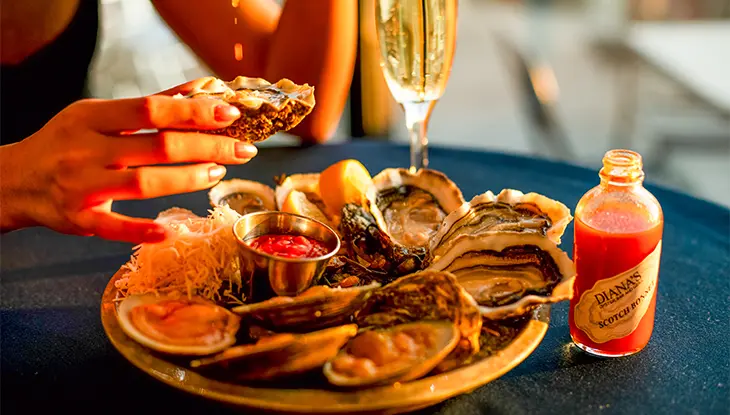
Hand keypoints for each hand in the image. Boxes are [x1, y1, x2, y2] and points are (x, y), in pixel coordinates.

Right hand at [0, 78, 256, 243]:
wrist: (13, 180)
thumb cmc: (66, 143)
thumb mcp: (97, 116)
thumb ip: (148, 105)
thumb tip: (199, 90)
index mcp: (90, 117)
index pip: (150, 110)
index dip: (193, 112)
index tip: (230, 115)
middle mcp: (85, 149)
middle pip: (157, 146)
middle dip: (207, 147)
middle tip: (242, 149)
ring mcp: (81, 186)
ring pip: (143, 183)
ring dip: (187, 179)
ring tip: (217, 174)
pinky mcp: (78, 220)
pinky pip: (113, 227)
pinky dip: (142, 230)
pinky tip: (170, 230)